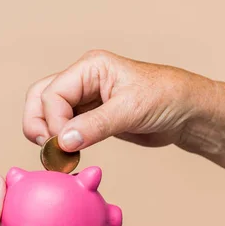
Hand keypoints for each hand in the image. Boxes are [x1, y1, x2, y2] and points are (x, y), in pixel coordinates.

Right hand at [23, 50, 224, 204]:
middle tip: (48, 150)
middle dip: (38, 124)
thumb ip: (95, 125)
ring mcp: (85, 99)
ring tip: (57, 157)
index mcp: (90, 68)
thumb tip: (63, 142)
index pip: (52, 93)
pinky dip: (60, 142)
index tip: (65, 145)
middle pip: (40, 99)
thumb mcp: (130, 110)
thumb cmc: (166, 99)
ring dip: (46, 135)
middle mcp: (83, 80)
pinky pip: (64, 128)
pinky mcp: (90, 118)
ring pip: (47, 114)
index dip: (54, 121)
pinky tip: (68, 156)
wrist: (186, 113)